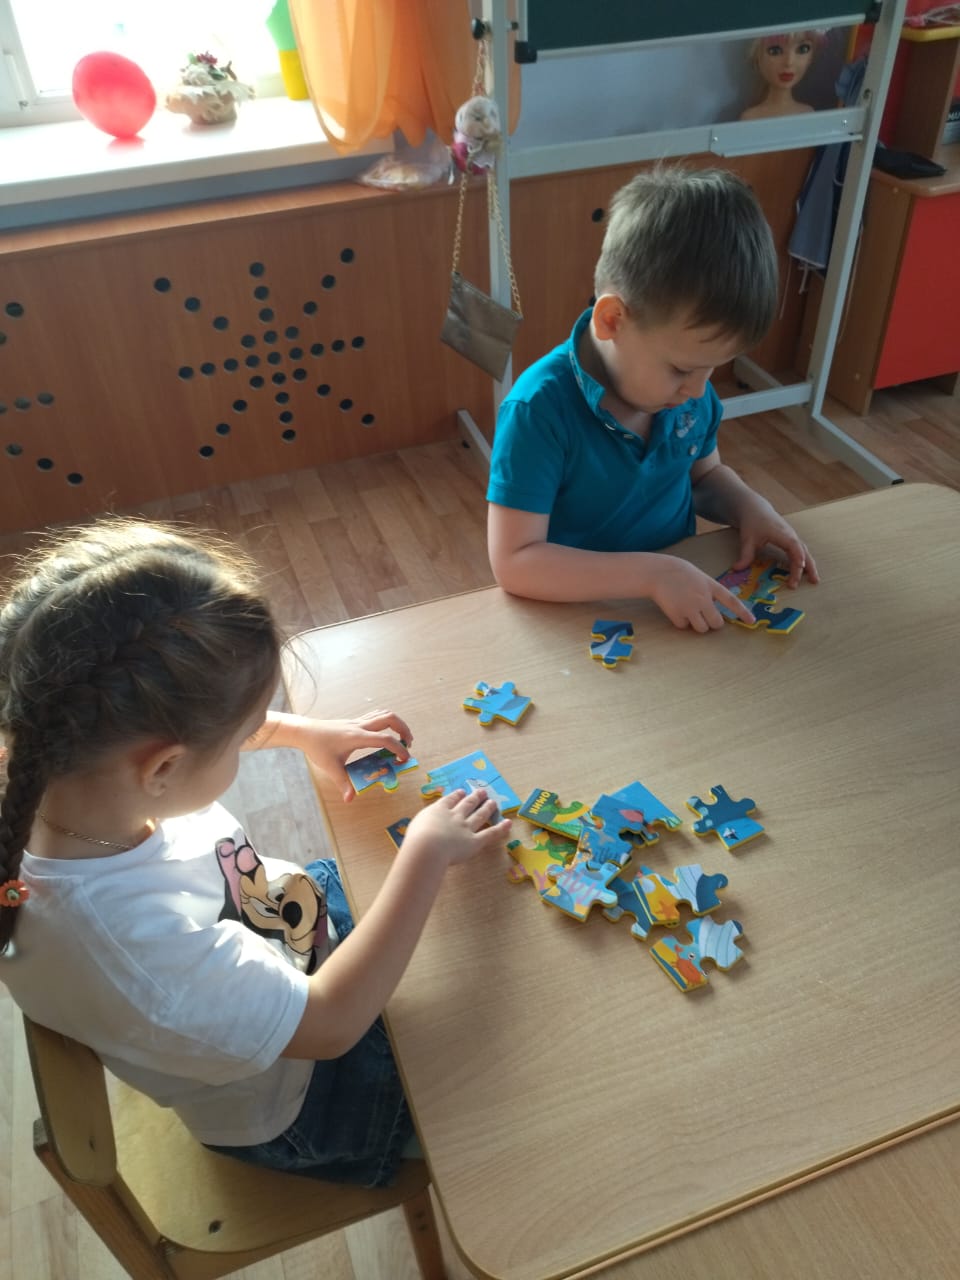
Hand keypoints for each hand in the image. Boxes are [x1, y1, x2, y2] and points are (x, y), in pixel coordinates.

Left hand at [297, 709, 413, 803]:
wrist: (305, 732)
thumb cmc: (317, 747)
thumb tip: (350, 799)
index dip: (398, 748)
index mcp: (356, 737)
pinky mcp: (355, 722)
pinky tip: (385, 735)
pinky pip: (376, 716)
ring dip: (397, 723)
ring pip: (384, 714)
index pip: (384, 739)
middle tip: (408, 744)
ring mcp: (358, 722)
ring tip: (401, 739)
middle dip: (404, 729)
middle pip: (390, 718)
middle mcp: (360, 726)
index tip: (405, 759)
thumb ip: (343, 783)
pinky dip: (387, 723)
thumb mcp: (330, 767)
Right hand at [401, 789, 511, 867]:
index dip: (456, 796)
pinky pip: (490, 833)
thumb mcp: (416, 825)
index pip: (450, 800)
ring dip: (487, 808)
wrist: (428, 847)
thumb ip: (423, 823)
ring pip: (479, 815)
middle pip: (467, 804)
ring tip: (493, 802)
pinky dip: (500, 828)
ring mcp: (466, 827)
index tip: (461, 792)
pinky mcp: (475, 841)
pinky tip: (507, 823)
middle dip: (475, 797)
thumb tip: (426, 825)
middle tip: (482, 792)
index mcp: (439, 810)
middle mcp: (455, 816)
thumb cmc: (416, 838)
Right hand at [649, 556, 754, 632]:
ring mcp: (690, 607)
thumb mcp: (699, 577)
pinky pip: (684, 626)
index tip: (752, 622)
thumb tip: (714, 611)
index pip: (731, 601)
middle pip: (716, 623)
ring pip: (702, 629)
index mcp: (711, 586)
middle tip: (704, 616)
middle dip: (712, 623)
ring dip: (697, 625)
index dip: (743, 613)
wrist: (658, 572)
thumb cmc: (679, 573)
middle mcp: (703, 598)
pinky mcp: (677, 614)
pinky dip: (680, 622)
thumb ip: (709, 591)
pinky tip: (675, 609)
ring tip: (688, 613)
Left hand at [733, 504, 818, 588]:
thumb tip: (737, 569)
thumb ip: (745, 555)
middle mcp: (791, 536)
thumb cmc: (753, 523)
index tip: (799, 570)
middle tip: (813, 581)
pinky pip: (800, 551)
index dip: (798, 558)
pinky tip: (806, 572)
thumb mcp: (747, 539)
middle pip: (803, 551)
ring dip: (810, 565)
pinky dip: (804, 561)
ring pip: (804, 552)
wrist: (755, 510)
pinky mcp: (790, 540)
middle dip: (808, 566)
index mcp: (782, 534)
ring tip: (814, 579)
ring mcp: (792, 537)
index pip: (794, 547)